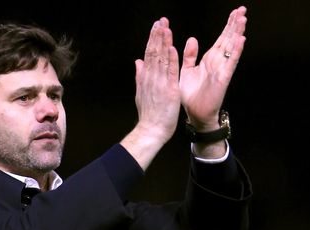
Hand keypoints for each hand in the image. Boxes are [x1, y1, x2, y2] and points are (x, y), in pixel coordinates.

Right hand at [123, 17, 180, 163]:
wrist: (151, 130)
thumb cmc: (149, 115)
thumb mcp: (141, 93)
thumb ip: (140, 76)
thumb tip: (137, 62)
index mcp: (146, 78)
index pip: (149, 54)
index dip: (153, 39)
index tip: (156, 26)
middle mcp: (151, 78)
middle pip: (154, 52)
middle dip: (158, 35)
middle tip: (161, 20)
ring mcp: (159, 83)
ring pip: (161, 59)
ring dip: (164, 42)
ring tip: (166, 28)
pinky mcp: (169, 90)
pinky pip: (170, 72)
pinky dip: (171, 59)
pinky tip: (172, 47)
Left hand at [180, 6, 246, 130]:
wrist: (195, 114)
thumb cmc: (191, 95)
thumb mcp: (187, 71)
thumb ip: (190, 55)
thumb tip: (192, 39)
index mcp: (209, 59)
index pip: (221, 38)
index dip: (228, 25)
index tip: (234, 11)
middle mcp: (218, 62)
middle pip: (229, 39)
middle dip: (235, 24)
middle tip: (242, 9)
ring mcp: (222, 69)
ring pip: (232, 48)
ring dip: (237, 33)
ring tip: (243, 19)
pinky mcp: (223, 78)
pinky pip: (230, 62)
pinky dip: (236, 51)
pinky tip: (241, 39)